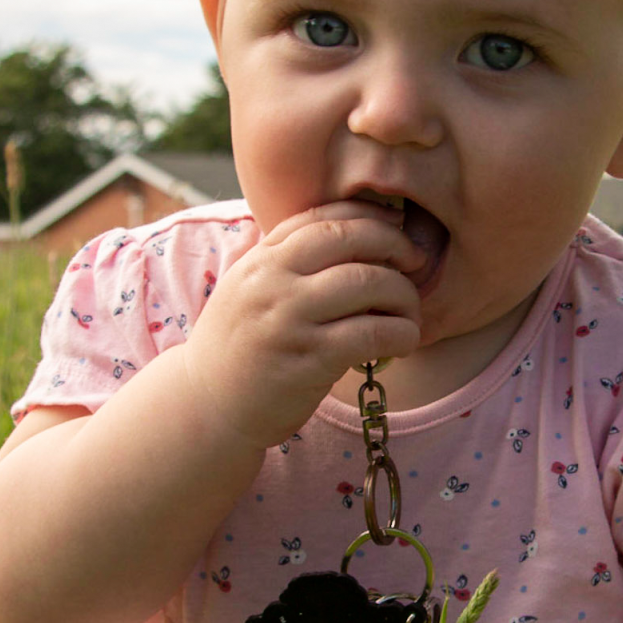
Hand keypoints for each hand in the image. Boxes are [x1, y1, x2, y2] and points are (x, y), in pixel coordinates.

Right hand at [182, 200, 424, 447]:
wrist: (206, 406)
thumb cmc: (241, 346)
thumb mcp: (250, 288)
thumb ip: (287, 258)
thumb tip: (351, 227)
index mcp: (262, 258)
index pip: (324, 216)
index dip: (371, 217)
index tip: (397, 230)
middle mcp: (272, 281)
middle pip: (352, 239)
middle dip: (397, 246)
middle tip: (415, 264)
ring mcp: (289, 320)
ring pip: (369, 283)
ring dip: (405, 296)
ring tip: (408, 313)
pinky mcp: (308, 361)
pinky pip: (372, 334)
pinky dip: (401, 334)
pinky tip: (403, 342)